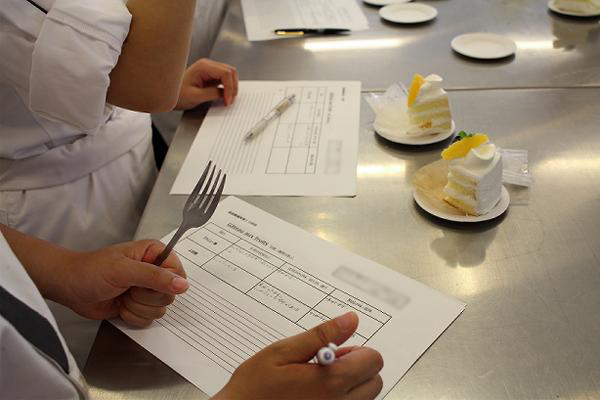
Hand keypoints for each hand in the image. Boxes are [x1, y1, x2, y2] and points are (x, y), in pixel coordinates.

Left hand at [62, 240, 188, 326]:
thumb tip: (182, 284)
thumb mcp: (124, 270)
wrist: (70, 287)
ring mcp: (146, 290)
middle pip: (170, 294)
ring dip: (138, 307)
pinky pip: (149, 319)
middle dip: (146, 297)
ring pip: (160, 309)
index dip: (165, 282)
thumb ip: (155, 277)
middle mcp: (154, 271)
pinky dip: (133, 316)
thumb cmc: (91, 271)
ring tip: (122, 295)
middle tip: (129, 288)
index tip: (145, 282)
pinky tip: (120, 306)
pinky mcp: (139, 305)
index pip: (178, 272)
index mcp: (154, 254)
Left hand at [176, 58, 238, 109]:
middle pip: (230, 71)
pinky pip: (225, 79)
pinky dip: (228, 87)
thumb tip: (226, 94)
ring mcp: (210, 69)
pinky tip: (225, 96)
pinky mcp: (211, 76)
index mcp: (203, 66)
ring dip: (232, 87)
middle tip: (230, 101)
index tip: (227, 100)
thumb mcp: (195, 96)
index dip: (230, 87)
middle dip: (233, 87)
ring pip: (230, 74)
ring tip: (228, 99)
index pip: (225, 73)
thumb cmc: (178, 94)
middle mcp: (208, 65)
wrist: (169, 94)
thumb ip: (212, 94)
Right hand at [212, 312, 383, 399]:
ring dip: (350, 386)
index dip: (356, 350)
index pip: (373, 360)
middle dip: (356, 368)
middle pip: (374, 381)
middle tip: (326, 365)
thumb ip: (321, 335)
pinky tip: (315, 395)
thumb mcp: (283, 352)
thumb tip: (350, 320)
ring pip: (364, 398)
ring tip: (318, 382)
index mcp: (330, 382)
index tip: (334, 351)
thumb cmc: (254, 387)